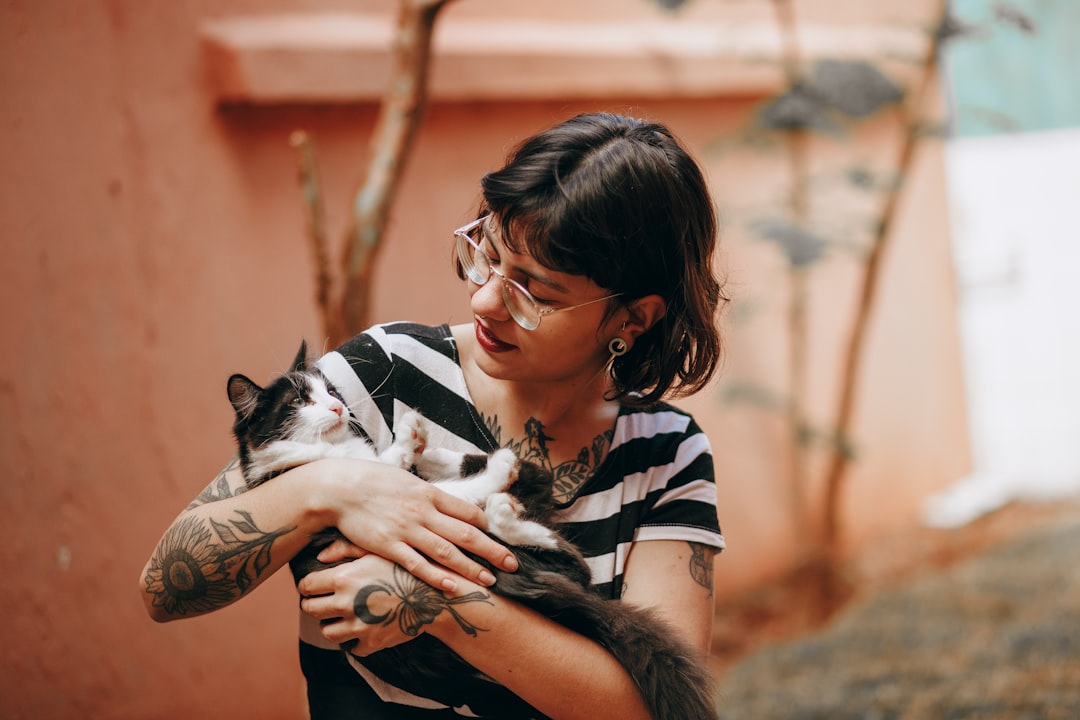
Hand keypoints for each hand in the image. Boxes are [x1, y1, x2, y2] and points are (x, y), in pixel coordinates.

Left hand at [298, 555, 493, 656]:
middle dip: (315, 604)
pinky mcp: (372, 643)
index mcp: (343, 578)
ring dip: (332, 624)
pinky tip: (363, 628)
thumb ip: (345, 549)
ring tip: (343, 615)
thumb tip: (320, 556)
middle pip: (311, 610)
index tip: (315, 585)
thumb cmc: (408, 566)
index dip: (309, 585)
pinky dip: (355, 641)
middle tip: (325, 599)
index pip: (306, 586)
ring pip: (328, 632)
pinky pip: (352, 649)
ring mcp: (358, 626)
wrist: (438, 595)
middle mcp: (346, 604)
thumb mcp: (378, 549)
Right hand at [308, 458, 517, 591]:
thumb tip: (446, 504)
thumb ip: (428, 496)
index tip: (500, 540)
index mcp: (430, 493)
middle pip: (466, 534)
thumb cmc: (373, 482)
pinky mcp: (389, 546)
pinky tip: (453, 587)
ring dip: (471, 567)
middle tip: (512, 565)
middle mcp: (424, 511)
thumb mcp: (407, 481)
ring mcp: (407, 529)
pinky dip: (437, 577)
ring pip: (446, 552)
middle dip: (492, 551)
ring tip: (489, 581)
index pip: (468, 512)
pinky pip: (417, 565)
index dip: (487, 528)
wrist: (339, 488)